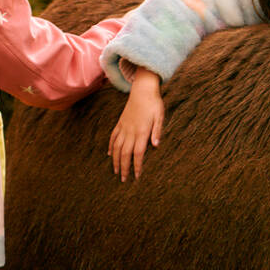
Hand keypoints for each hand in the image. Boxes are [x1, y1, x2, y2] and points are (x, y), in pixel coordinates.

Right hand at [107, 66, 163, 180]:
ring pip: (117, 147)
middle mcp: (131, 131)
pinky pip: (113, 137)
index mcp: (142, 131)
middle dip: (124, 168)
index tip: (136, 177)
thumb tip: (156, 145)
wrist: (142, 89)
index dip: (137, 166)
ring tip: (116, 171)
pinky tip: (109, 155)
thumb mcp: (160, 116)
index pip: (138, 153)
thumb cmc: (154, 103)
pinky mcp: (120, 123)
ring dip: (115, 161)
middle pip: (125, 154)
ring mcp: (124, 127)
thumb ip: (157, 131)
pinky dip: (111, 147)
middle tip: (123, 180)